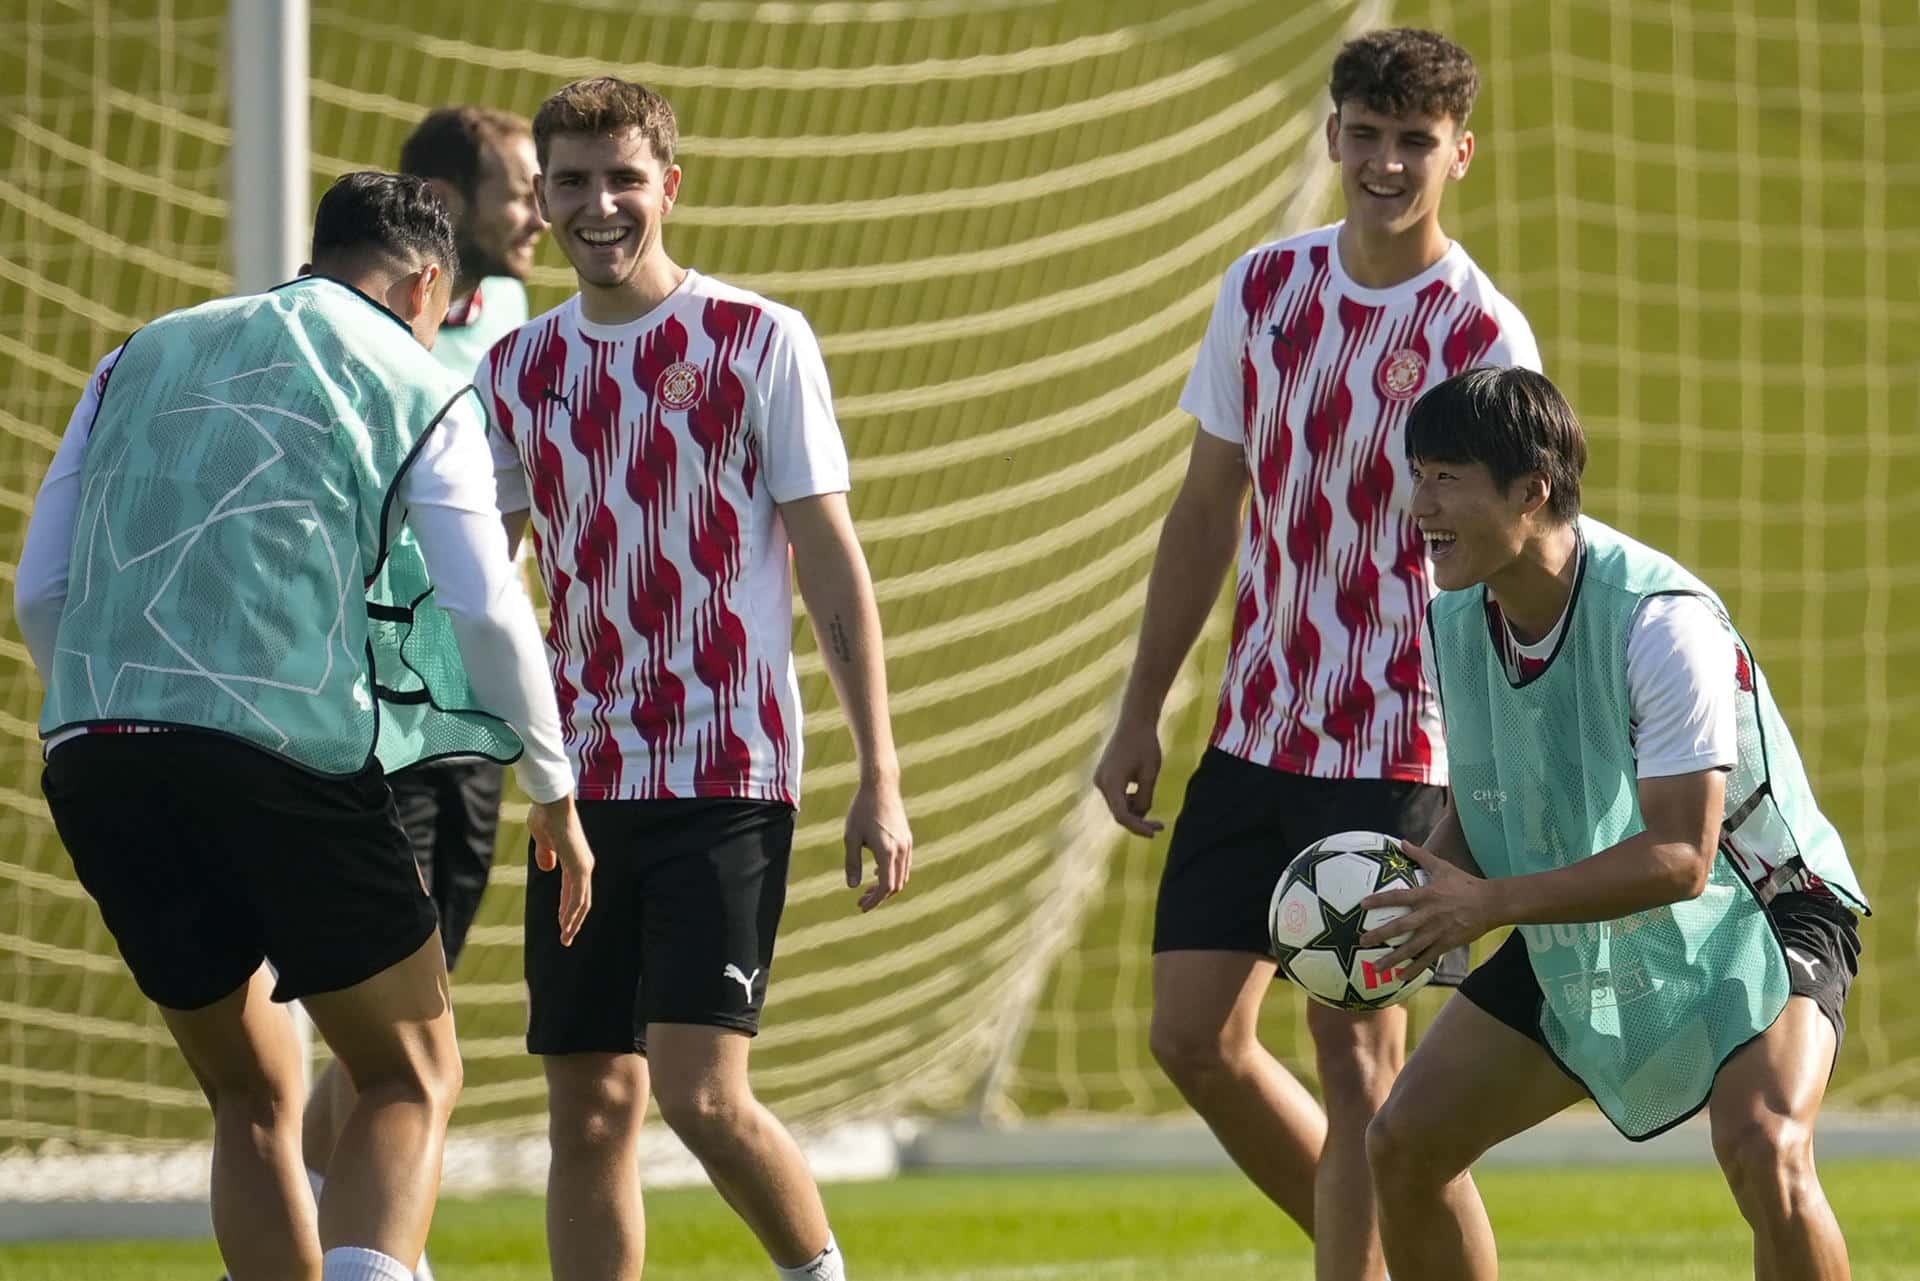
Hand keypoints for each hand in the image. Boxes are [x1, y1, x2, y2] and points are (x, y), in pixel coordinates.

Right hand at [528, 794, 593, 945]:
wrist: (550, 803)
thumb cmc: (545, 817)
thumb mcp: (543, 841)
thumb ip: (546, 855)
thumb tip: (547, 868)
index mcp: (575, 860)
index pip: (575, 891)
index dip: (568, 909)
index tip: (562, 924)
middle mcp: (583, 865)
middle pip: (582, 900)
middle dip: (574, 921)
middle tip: (566, 938)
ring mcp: (583, 866)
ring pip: (582, 902)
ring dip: (573, 921)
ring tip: (566, 938)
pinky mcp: (579, 866)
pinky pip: (577, 895)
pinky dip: (571, 911)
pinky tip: (565, 924)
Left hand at [845, 773, 911, 912]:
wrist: (881, 786)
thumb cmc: (862, 809)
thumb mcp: (851, 837)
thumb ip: (852, 863)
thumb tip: (852, 886)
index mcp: (887, 851)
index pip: (886, 886)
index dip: (875, 900)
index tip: (862, 906)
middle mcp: (901, 850)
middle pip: (896, 885)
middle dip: (880, 897)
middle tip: (861, 901)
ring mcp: (907, 844)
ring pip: (902, 876)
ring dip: (887, 886)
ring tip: (868, 889)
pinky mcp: (907, 838)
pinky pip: (904, 865)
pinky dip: (893, 874)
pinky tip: (877, 872)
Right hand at [1092, 717, 1164, 835]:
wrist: (1134, 722)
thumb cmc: (1145, 745)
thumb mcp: (1150, 773)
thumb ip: (1145, 797)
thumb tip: (1140, 815)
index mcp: (1111, 782)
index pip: (1122, 816)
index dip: (1138, 828)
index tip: (1154, 834)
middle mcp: (1101, 783)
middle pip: (1119, 812)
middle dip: (1139, 820)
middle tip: (1161, 825)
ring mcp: (1100, 779)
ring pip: (1118, 805)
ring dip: (1135, 808)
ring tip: (1151, 792)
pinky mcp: (1104, 776)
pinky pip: (1117, 796)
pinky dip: (1129, 798)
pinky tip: (1142, 786)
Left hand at [1359, 841, 1494, 975]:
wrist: (1491, 903)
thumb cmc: (1465, 883)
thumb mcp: (1442, 867)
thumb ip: (1421, 855)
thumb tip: (1402, 841)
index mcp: (1427, 895)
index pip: (1398, 897)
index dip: (1380, 900)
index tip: (1362, 905)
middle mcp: (1430, 915)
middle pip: (1401, 927)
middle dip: (1381, 935)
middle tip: (1362, 942)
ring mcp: (1438, 932)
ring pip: (1412, 948)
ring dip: (1394, 958)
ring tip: (1377, 968)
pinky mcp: (1447, 944)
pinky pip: (1428, 958)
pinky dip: (1415, 968)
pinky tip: (1401, 977)